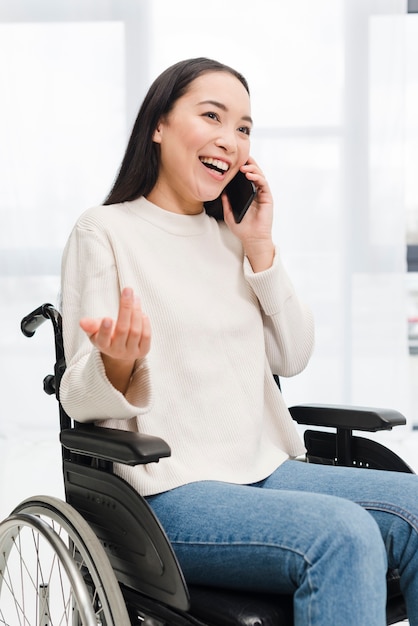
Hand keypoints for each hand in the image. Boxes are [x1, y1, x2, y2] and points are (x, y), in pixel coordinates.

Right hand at [80, 287, 150, 392]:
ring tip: (135, 298)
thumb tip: (82, 322)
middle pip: (122, 330)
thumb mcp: (95, 330)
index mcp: (103, 345)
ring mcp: (131, 352)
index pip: (103, 339)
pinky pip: (146, 335)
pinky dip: (144, 322)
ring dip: (136, 312)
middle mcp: (117, 351)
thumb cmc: (107, 335)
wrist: (120, 350)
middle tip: (127, 290)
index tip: (107, 318)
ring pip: (135, 331)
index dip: (105, 330)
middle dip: (125, 308)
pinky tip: (141, 312)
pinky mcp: (143, 351)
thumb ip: (90, 325)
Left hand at [223, 157, 274, 271]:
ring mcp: (262, 194)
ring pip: (259, 175)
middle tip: (240, 158)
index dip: (241, 168)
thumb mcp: (229, 213)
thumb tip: (221, 191)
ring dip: (252, 169)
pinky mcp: (267, 198)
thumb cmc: (242, 228)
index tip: (233, 161)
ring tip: (243, 167)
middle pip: (254, 173)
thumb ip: (226, 202)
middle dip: (248, 163)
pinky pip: (263, 183)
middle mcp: (256, 192)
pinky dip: (257, 177)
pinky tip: (249, 175)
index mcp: (247, 194)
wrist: (252, 238)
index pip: (245, 177)